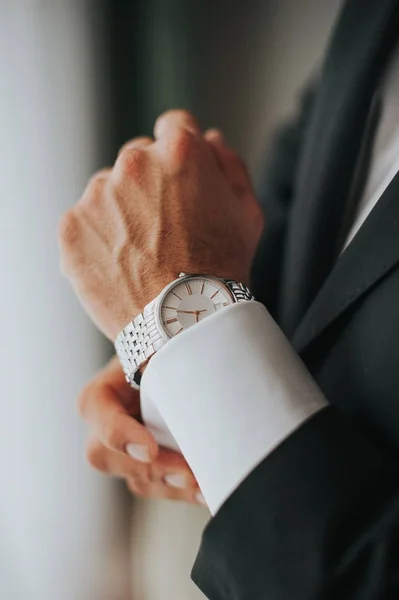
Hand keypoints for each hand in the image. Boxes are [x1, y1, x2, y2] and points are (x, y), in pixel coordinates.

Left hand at [58, 110, 263, 339]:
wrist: (183, 324)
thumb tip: (210, 137)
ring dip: (121, 211)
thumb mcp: (247, 213)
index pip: (174, 126)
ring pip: (108, 191)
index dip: (181, 154)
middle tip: (165, 227)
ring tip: (142, 254)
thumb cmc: (222, 270)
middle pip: (138, 158)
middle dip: (150, 183)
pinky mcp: (71, 228)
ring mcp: (97, 195)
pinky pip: (84, 223)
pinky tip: (121, 266)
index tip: (181, 179)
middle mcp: (133, 163)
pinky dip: (97, 239)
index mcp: (180, 151)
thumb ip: (230, 164)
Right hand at [79, 355, 204, 503]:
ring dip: (172, 485)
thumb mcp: (155, 350)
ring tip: (206, 484)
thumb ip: (154, 353)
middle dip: (152, 469)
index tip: (151, 449)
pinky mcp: (144, 470)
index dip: (121, 435)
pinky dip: (183, 490)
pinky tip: (206, 489)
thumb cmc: (160, 353)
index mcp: (98, 397)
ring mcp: (121, 455)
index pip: (98, 414)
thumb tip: (176, 349)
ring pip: (138, 479)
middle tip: (189, 474)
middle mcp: (101, 430)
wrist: (168, 366)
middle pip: (111, 457)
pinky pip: (158, 488)